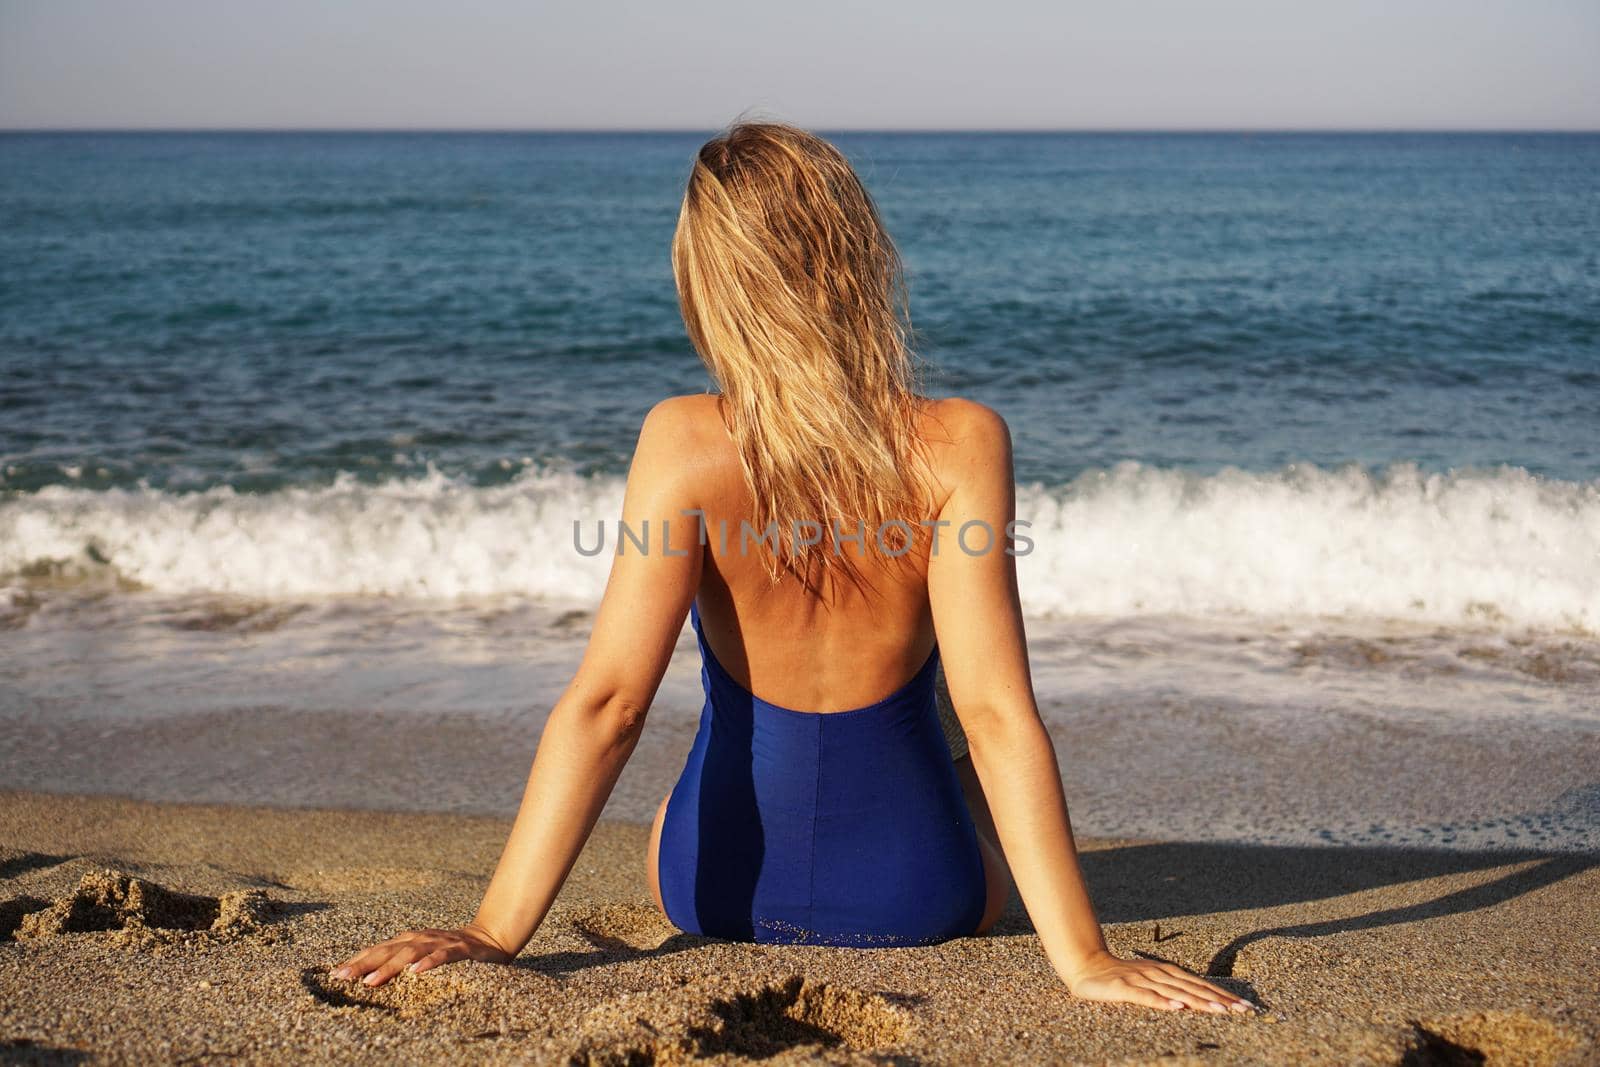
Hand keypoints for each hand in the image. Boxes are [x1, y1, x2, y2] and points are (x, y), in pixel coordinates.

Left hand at [330, 924, 513, 986]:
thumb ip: (403, 962)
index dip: (357, 959)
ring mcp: (441, 942)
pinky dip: (429, 963)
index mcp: (411, 940)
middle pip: (388, 949)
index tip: (335, 973)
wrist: (492, 939)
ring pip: (411, 952)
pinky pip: (443, 956)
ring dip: (390, 966)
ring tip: (371, 981)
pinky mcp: (460, 950)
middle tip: (343, 976)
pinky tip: (415, 973)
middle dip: (364, 962)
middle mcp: (422, 938)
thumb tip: (370, 978)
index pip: (379, 949)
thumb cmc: (452, 953)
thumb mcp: (425, 956)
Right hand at [1063, 950, 1256, 1013]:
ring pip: (1175, 992)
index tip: (1246, 1007)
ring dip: (1199, 1001)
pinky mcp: (1123, 988)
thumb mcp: (1149, 982)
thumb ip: (1170, 990)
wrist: (1085, 966)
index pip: (1201, 985)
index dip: (1224, 995)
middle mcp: (1158, 974)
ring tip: (1220, 1011)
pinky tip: (1177, 1008)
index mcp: (1167, 973)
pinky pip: (1146, 997)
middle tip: (1243, 1011)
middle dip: (1220, 1000)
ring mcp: (1141, 980)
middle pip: (1194, 988)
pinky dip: (1162, 1002)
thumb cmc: (1119, 978)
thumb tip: (1197, 1003)